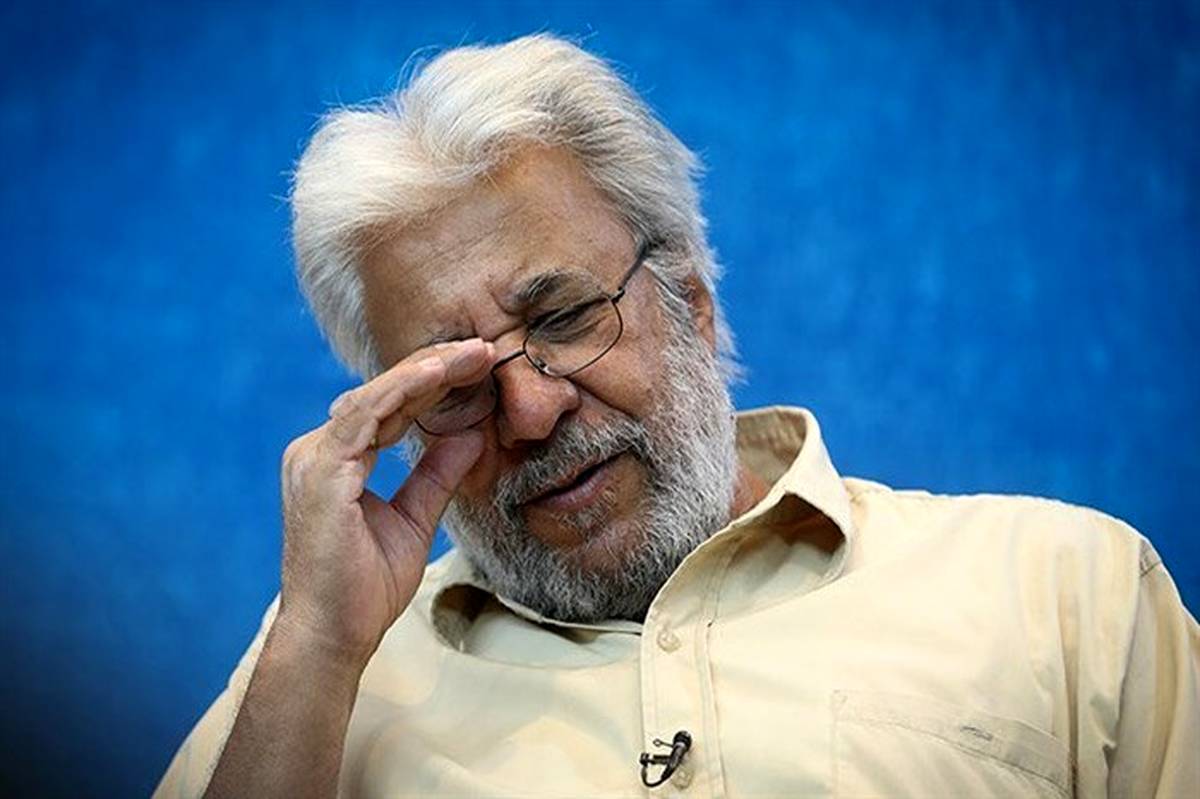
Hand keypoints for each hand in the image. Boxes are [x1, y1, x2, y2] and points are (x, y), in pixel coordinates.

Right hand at [274, 338, 493, 667]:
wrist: (334, 636)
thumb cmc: (364, 589)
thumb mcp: (415, 520)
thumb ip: (436, 476)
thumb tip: (472, 437)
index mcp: (334, 462)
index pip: (388, 409)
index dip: (432, 386)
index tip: (476, 367)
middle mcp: (317, 452)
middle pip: (381, 393)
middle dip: (434, 367)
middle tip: (483, 348)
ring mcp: (314, 459)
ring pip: (375, 395)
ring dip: (427, 370)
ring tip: (472, 352)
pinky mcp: (321, 471)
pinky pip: (366, 415)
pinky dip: (404, 390)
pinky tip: (440, 373)